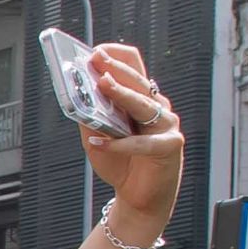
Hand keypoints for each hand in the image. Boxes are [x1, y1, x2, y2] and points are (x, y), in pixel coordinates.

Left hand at [78, 42, 184, 227]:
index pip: (134, 67)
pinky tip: (99, 142)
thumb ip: (90, 118)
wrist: (138, 198)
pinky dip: (119, 144)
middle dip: (115, 69)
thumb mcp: (97, 138)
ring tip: (101, 85)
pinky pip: (143, 142)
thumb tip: (77, 96)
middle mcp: (157, 106)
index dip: (117, 56)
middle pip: (138, 81)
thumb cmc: (120, 164)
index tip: (96, 50)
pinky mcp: (170, 146)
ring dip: (121, 94)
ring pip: (144, 104)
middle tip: (96, 59)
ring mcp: (167, 124)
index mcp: (140, 99)